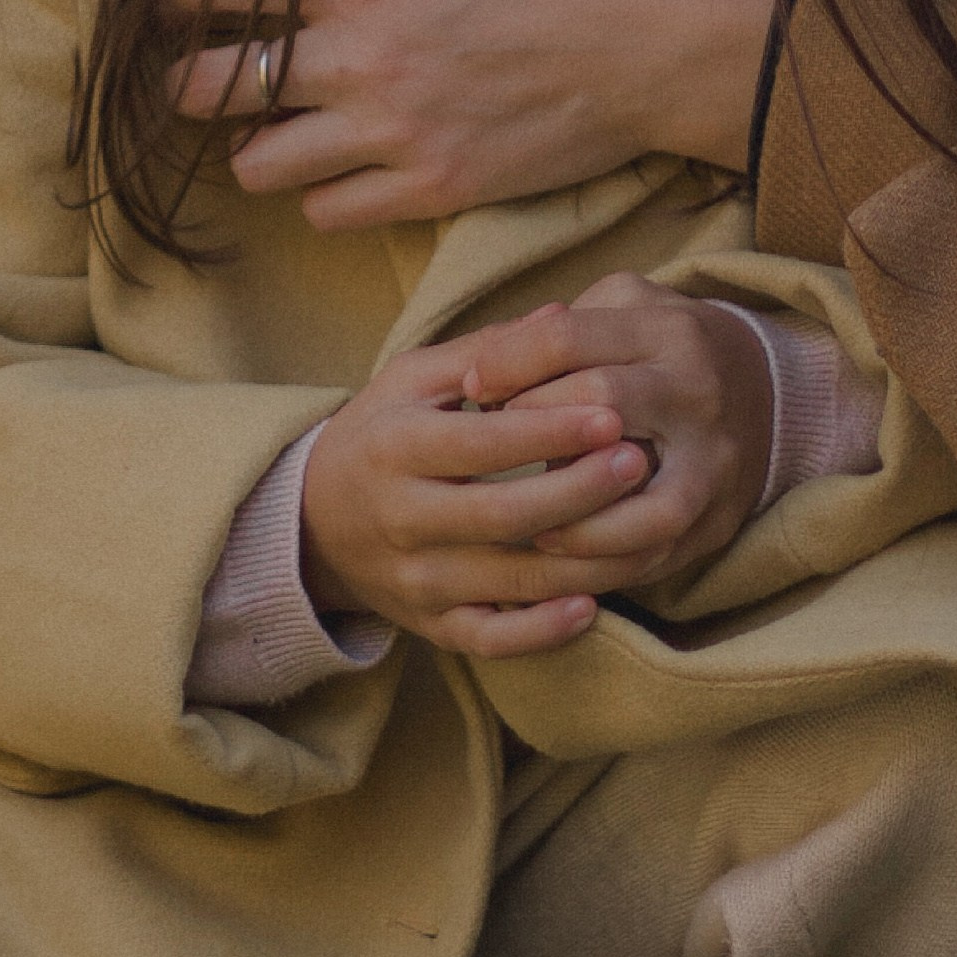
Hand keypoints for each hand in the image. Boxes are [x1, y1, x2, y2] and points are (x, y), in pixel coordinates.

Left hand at [165, 0, 774, 230]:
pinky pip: (328, 212)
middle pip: (209, 86)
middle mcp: (357, 61)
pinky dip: (320, 191)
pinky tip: (340, 162)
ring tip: (278, 123)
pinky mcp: (432, 189)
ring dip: (253, 143)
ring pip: (257, 165)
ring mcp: (391, 134)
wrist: (653, 40)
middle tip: (204, 68)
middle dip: (190, 75)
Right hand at [299, 316, 652, 656]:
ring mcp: (416, 579)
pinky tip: (589, 607)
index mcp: (397, 448)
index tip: (610, 413)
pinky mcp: (428, 625)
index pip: (481, 442)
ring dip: (582, 562)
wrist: (313, 522)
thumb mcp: (411, 381)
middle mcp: (402, 519)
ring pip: (508, 582)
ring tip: (643, 532)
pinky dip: (539, 632)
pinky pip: (489, 639)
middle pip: (502, 515)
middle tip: (638, 463)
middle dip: (576, 492)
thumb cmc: (380, 434)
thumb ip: (485, 353)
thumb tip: (559, 316)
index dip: (548, 431)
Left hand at [462, 276, 772, 591]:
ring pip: (643, 505)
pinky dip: (602, 562)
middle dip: (531, 430)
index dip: (507, 363)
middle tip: (487, 452)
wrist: (771, 394)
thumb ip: (557, 329)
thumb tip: (484, 368)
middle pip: (601, 405)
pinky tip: (560, 555)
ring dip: (575, 520)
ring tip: (528, 523)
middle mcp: (698, 392)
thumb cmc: (663, 351)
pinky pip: (656, 553)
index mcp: (666, 331)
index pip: (569, 338)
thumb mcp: (622, 311)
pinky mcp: (718, 518)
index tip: (472, 387)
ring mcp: (715, 462)